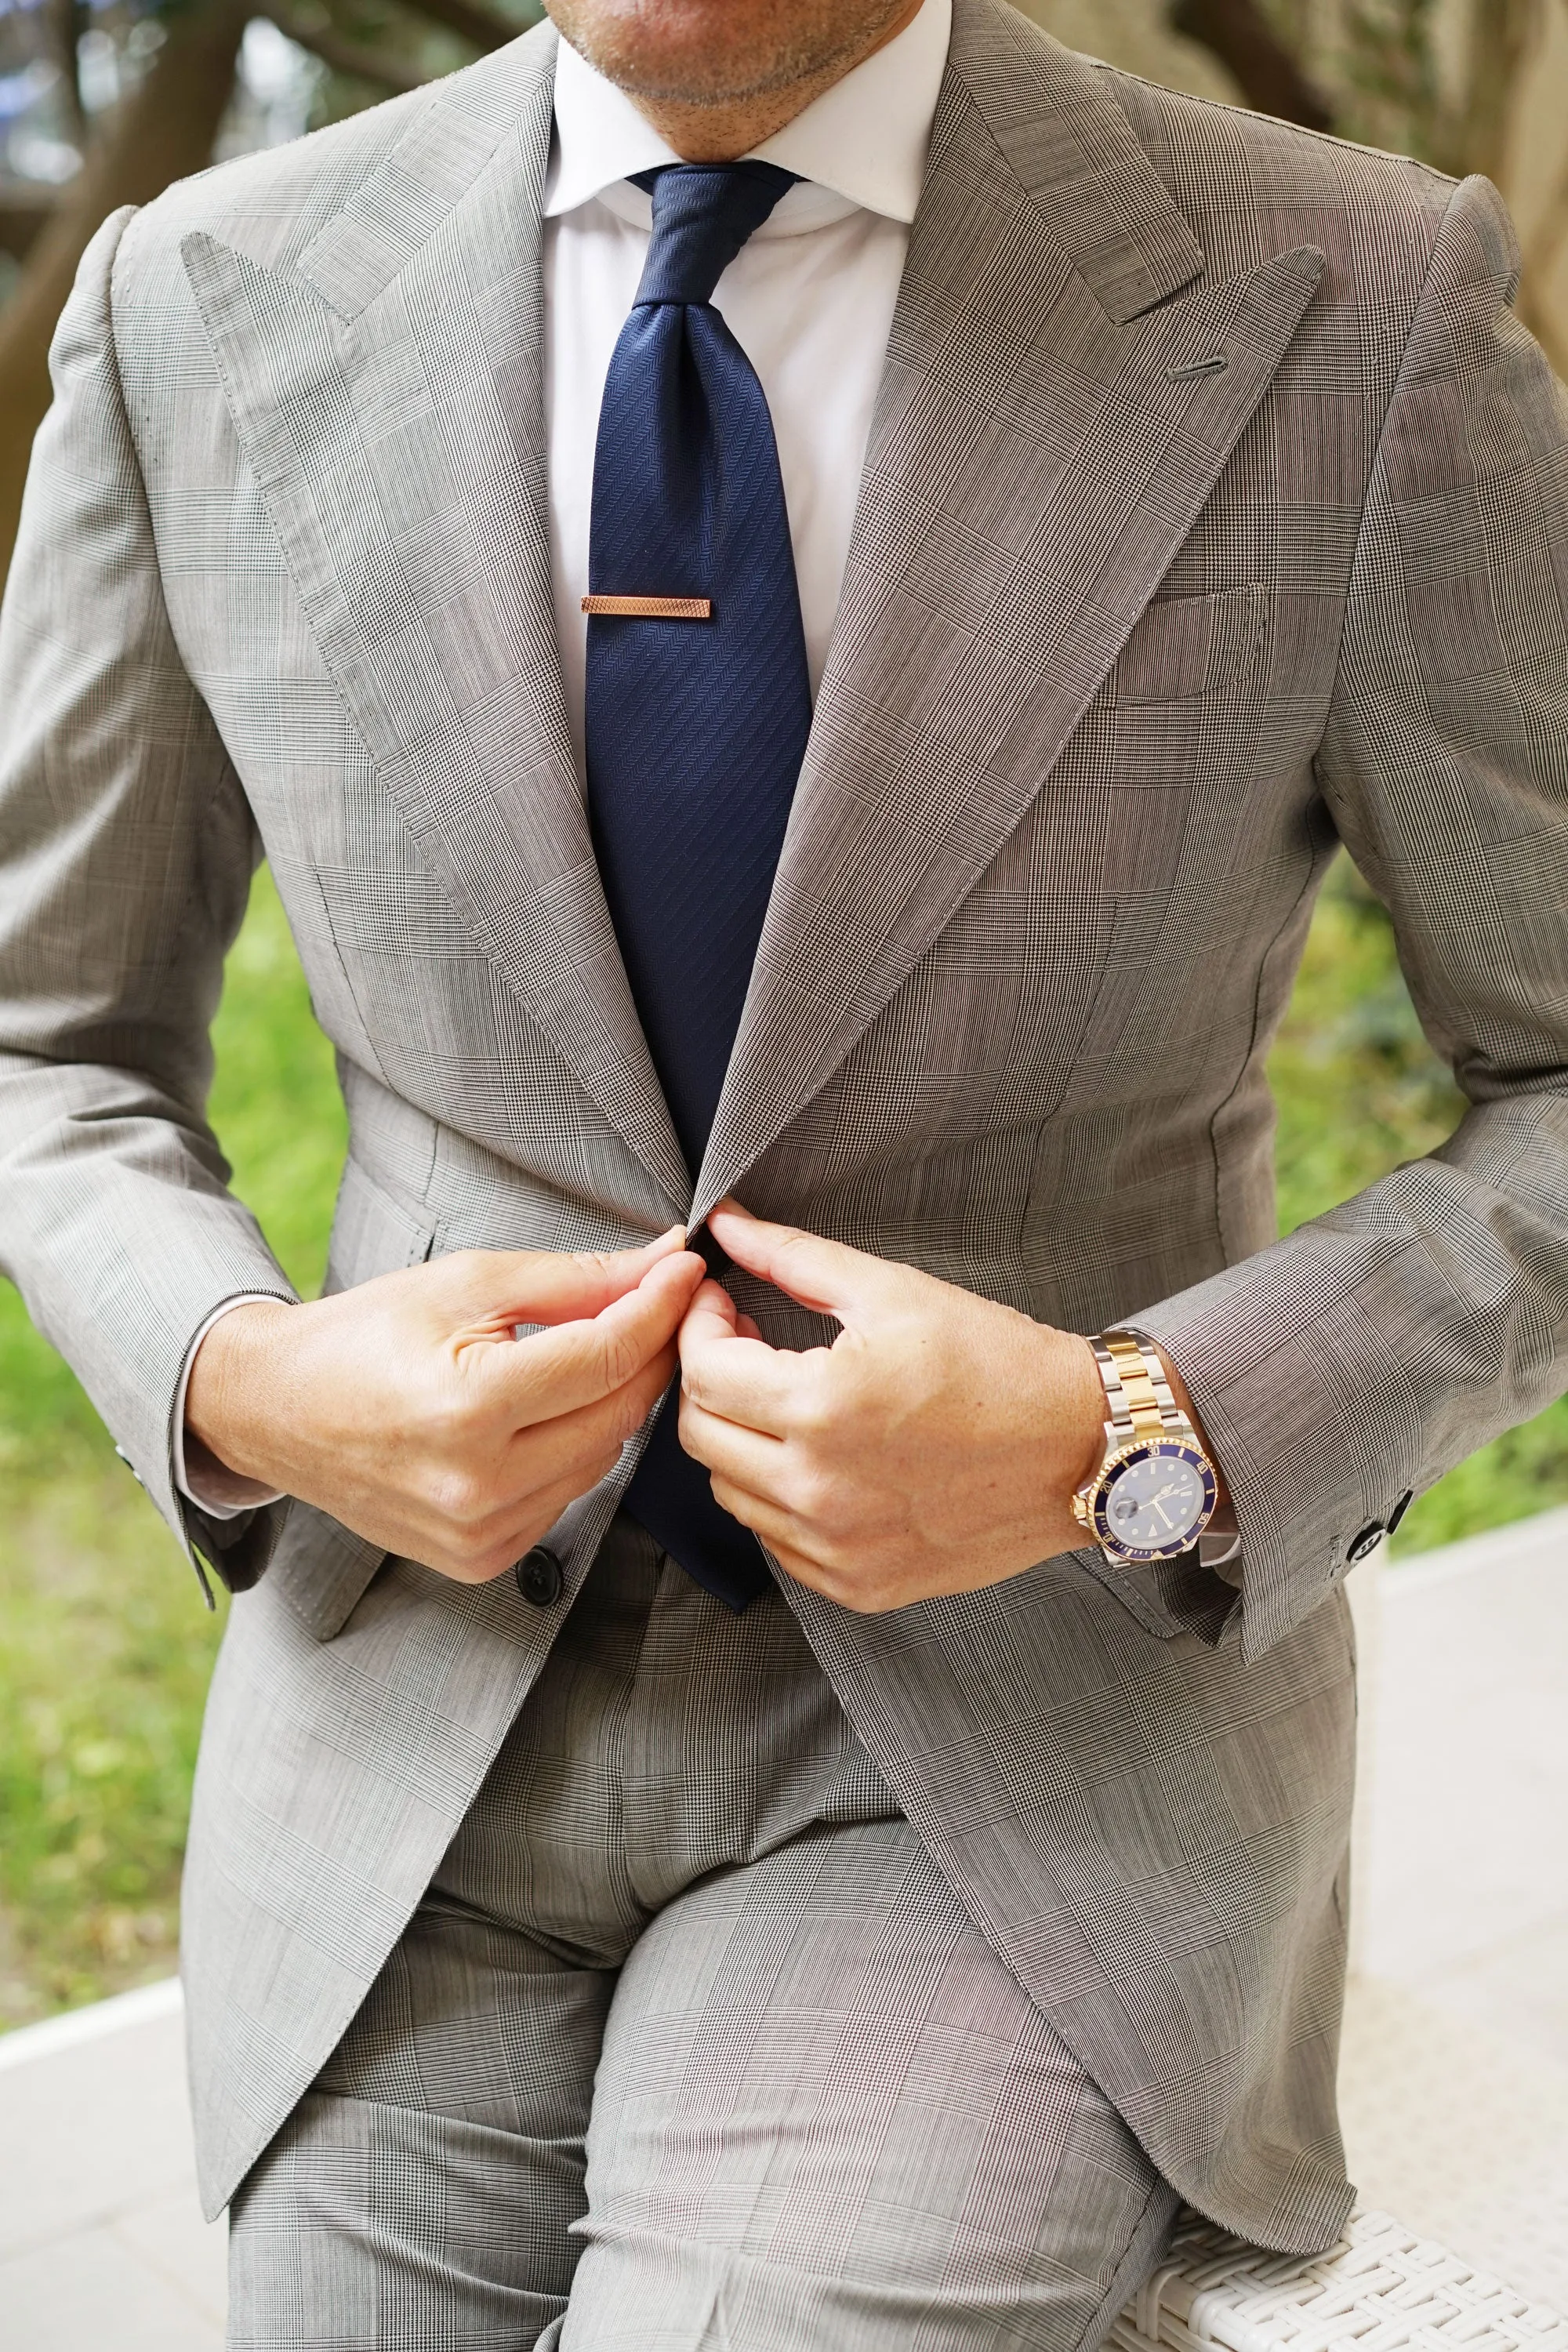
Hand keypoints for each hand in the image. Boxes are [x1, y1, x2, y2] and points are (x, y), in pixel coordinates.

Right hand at [186, 1230, 704, 1581]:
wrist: (277, 1410)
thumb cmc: (364, 1337)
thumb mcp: (467, 1284)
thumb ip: (574, 1279)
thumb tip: (660, 1262)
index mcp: (468, 1408)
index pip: (607, 1355)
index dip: (658, 1307)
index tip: (684, 1270)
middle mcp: (475, 1485)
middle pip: (618, 1413)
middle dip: (649, 1353)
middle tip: (657, 1305)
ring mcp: (478, 1532)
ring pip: (602, 1458)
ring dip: (612, 1403)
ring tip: (591, 1355)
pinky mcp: (479, 1558)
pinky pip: (567, 1498)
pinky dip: (573, 1451)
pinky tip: (544, 1415)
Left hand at [676, 1203, 1106, 1611]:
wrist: (1082, 1446)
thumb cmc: (1000, 1365)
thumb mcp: (894, 1292)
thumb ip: (793, 1257)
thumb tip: (727, 1228)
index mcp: (823, 1407)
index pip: (703, 1371)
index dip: (700, 1326)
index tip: (721, 1306)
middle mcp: (820, 1488)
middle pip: (700, 1435)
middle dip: (709, 1380)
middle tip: (744, 1345)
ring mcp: (837, 1546)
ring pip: (730, 1491)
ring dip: (739, 1439)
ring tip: (784, 1399)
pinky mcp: (859, 1582)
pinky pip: (777, 1541)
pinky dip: (778, 1497)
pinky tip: (817, 1458)